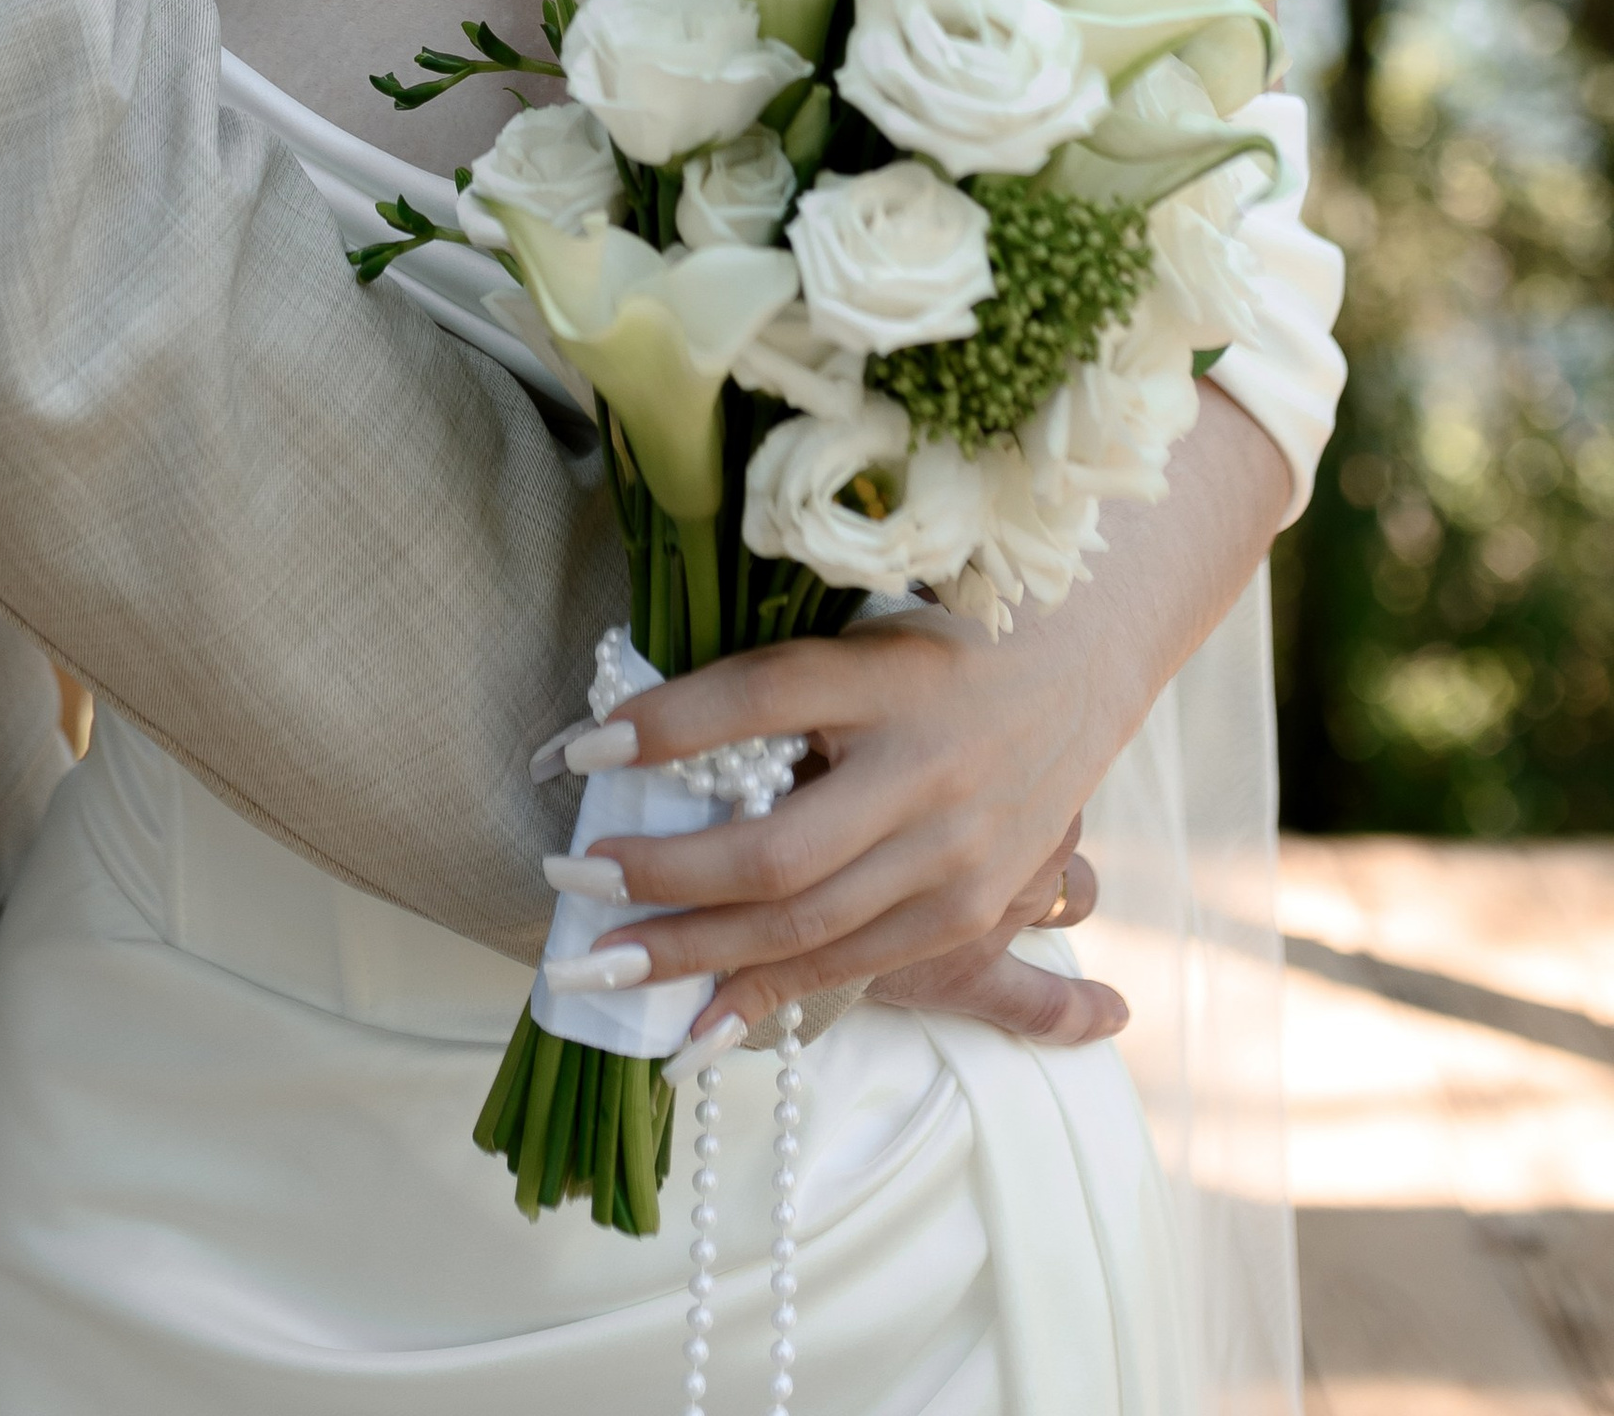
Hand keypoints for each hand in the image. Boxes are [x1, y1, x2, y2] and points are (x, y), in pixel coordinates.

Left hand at [541, 600, 1144, 1052]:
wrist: (1079, 667)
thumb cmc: (937, 635)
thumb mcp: (861, 623)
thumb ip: (773, 675)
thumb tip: (635, 721)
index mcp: (888, 676)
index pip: (758, 700)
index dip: (663, 727)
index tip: (576, 750)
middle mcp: (923, 771)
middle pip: (774, 849)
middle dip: (660, 876)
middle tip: (567, 880)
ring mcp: (953, 855)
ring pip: (805, 926)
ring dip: (693, 952)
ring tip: (601, 966)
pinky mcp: (968, 910)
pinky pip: (852, 966)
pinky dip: (767, 998)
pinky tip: (695, 1025)